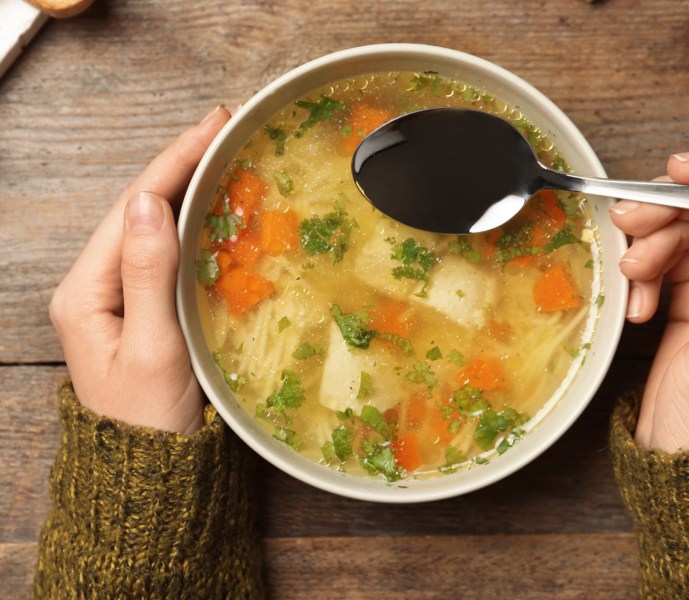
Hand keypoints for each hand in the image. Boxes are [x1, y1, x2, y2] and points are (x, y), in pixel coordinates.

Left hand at [50, 107, 230, 433]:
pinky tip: (215, 206)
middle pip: (138, 209)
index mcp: (87, 291)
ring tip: (222, 154)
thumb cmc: (151, 421)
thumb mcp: (152, 349)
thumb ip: (149, 275)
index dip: (173, 162)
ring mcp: (117, 296)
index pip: (132, 208)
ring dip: (187, 188)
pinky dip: (192, 223)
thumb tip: (149, 203)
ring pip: (152, 226)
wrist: (150, 472)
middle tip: (224, 128)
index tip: (212, 124)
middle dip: (180, 164)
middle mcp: (95, 285)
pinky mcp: (141, 307)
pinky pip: (165, 252)